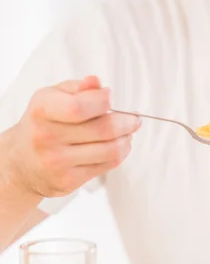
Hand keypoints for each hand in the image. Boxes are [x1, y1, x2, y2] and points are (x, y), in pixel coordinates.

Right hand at [5, 76, 140, 198]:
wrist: (22, 162)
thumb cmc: (44, 123)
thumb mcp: (54, 97)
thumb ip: (78, 88)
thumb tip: (96, 82)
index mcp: (42, 110)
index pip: (79, 107)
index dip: (104, 101)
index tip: (111, 98)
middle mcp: (46, 137)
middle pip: (104, 130)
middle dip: (128, 122)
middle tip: (134, 119)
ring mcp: (57, 162)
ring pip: (112, 150)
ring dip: (127, 139)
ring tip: (127, 133)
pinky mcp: (69, 180)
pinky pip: (108, 164)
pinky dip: (121, 153)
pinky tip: (117, 145)